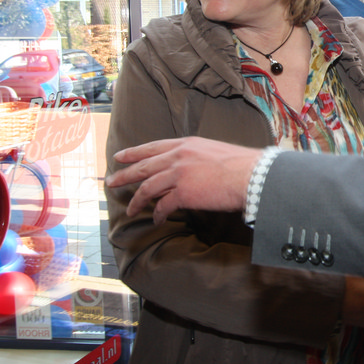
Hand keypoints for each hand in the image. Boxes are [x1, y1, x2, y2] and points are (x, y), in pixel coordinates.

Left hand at [105, 137, 262, 222]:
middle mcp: (179, 156)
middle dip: (124, 174)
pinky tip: (157, 219)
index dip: (134, 153)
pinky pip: (163, 206)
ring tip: (130, 209)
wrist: (252, 175)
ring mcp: (179, 174)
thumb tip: (192, 169)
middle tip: (111, 181)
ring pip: (147, 188)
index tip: (120, 156)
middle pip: (143, 166)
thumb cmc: (241, 165)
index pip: (153, 147)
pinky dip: (158, 214)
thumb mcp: (214, 151)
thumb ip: (198, 158)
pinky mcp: (183, 193)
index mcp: (187, 144)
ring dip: (137, 200)